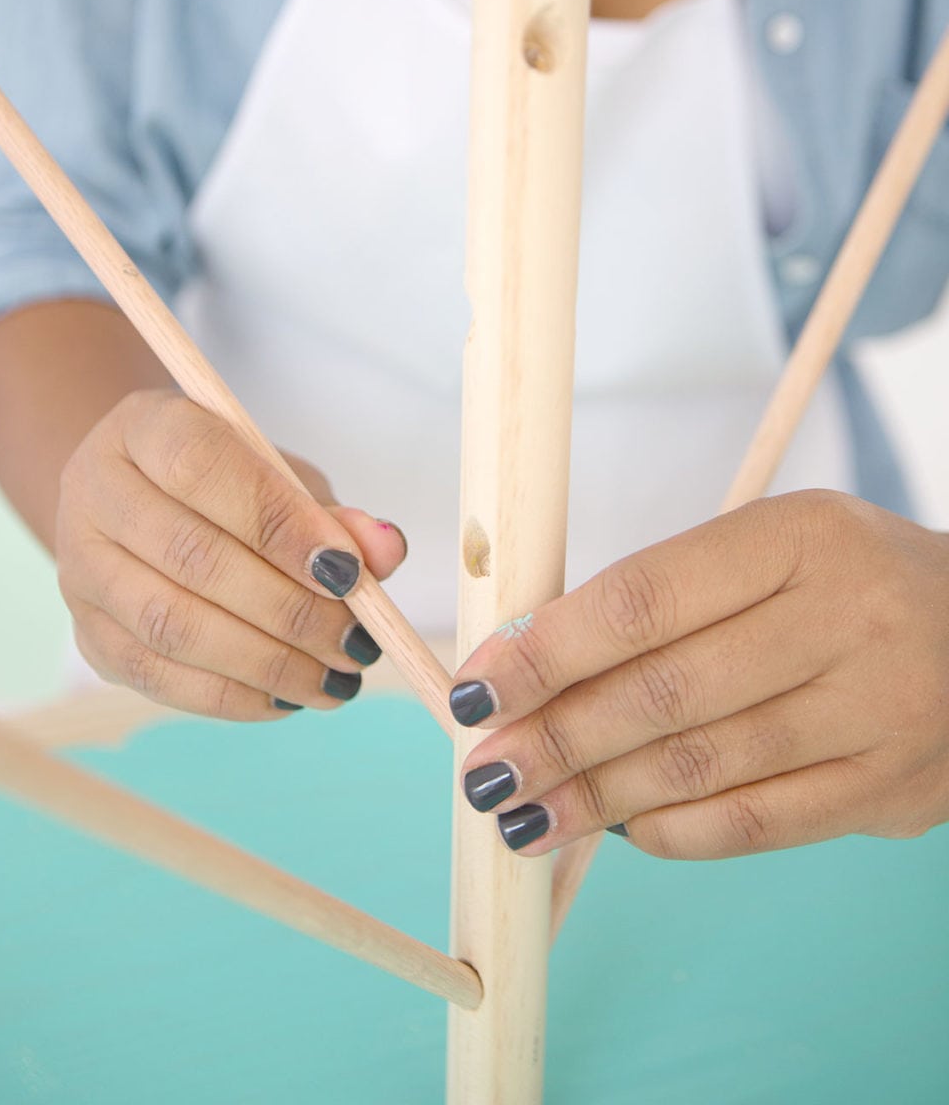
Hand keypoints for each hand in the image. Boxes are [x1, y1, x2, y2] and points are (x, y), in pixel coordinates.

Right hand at [57, 389, 406, 718]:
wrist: (141, 500)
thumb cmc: (225, 481)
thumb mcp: (280, 473)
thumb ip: (330, 511)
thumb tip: (385, 551)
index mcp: (144, 426)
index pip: (202, 467)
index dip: (280, 523)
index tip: (349, 572)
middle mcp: (96, 492)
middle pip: (190, 555)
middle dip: (289, 609)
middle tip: (356, 641)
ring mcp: (80, 567)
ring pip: (171, 624)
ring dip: (266, 662)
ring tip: (334, 679)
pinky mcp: (87, 634)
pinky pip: (157, 677)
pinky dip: (231, 695)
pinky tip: (286, 697)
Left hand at [451, 491, 948, 858]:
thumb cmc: (855, 581)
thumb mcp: (777, 544)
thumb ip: (671, 592)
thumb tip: (536, 655)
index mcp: (800, 537)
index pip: (644, 598)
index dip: (550, 648)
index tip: (482, 681)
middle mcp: (843, 620)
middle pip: (665, 691)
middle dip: (556, 736)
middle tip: (485, 765)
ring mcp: (873, 712)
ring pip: (702, 765)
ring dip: (596, 796)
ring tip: (523, 812)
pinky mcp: (888, 791)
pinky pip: (757, 823)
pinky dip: (673, 831)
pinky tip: (616, 828)